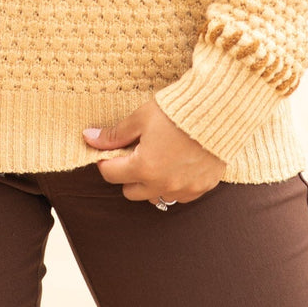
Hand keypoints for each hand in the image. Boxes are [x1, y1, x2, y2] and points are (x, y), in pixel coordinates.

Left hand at [82, 98, 225, 204]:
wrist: (218, 111)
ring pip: (154, 197)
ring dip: (149, 183)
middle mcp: (163, 185)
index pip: (111, 174)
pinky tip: (175, 164)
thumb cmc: (177, 111)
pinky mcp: (201, 188)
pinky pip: (179, 195)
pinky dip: (172, 184)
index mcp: (144, 168)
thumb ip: (115, 134)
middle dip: (126, 174)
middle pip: (130, 191)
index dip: (106, 161)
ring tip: (155, 158)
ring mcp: (183, 189)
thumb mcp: (141, 118)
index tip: (109, 151)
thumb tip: (89, 138)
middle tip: (133, 153)